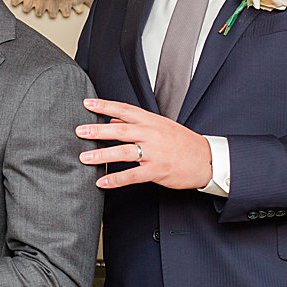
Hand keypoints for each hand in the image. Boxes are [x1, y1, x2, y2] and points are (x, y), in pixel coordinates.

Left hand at [75, 98, 210, 189]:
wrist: (207, 159)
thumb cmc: (182, 142)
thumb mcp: (160, 126)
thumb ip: (136, 123)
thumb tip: (112, 120)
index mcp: (152, 121)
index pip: (124, 110)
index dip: (105, 106)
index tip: (87, 104)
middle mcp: (152, 134)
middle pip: (121, 129)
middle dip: (98, 131)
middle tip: (79, 131)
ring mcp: (155, 153)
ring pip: (124, 152)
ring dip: (102, 155)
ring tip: (84, 158)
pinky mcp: (157, 170)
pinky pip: (133, 175)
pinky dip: (116, 179)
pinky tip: (102, 182)